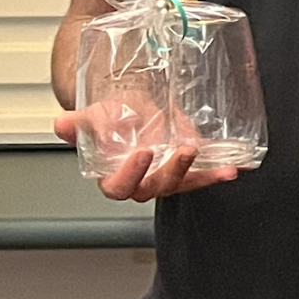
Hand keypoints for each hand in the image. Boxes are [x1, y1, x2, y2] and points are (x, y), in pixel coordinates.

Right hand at [52, 109, 237, 202]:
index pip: (119, 186)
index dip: (130, 174)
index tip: (142, 153)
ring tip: (222, 167)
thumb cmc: (110, 119)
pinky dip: (219, 173)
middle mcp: (142, 182)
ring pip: (184, 184)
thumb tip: (63, 123)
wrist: (131, 110)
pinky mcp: (188, 170)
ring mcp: (167, 178)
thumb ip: (79, 124)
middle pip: (156, 188)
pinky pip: (204, 175)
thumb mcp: (93, 117)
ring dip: (204, 177)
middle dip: (172, 172)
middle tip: (184, 151)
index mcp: (114, 176)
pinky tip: (236, 168)